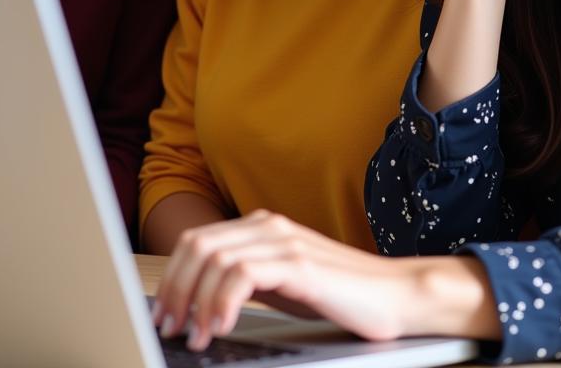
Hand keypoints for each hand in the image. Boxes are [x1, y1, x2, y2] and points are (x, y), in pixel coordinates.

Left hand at [151, 211, 498, 350]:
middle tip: (170, 327)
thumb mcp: (280, 286)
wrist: (396, 295)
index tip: (164, 313)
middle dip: (176, 289)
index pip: (198, 241)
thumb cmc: (339, 295)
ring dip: (197, 301)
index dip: (174, 277)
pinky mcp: (299, 263)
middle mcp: (266, 226)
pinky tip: (221, 327)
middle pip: (198, 246)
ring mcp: (283, 241)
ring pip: (215, 259)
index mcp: (258, 227)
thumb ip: (244, 282)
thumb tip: (198, 303)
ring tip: (196, 336)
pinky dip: (223, 301)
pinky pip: (243, 274)